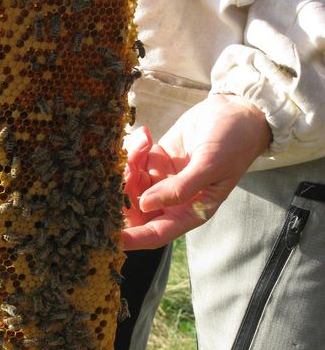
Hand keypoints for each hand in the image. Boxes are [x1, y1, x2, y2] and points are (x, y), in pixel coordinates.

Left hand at [122, 93, 271, 249]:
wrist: (239, 111)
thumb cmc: (235, 142)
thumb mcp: (210, 165)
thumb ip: (180, 188)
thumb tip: (146, 204)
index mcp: (190, 211)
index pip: (156, 233)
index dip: (133, 238)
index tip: (110, 237)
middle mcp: (173, 200)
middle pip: (135, 209)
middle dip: (123, 192)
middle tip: (124, 169)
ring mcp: (163, 179)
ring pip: (130, 183)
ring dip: (129, 164)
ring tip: (143, 142)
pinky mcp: (156, 159)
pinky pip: (133, 161)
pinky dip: (133, 148)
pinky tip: (146, 134)